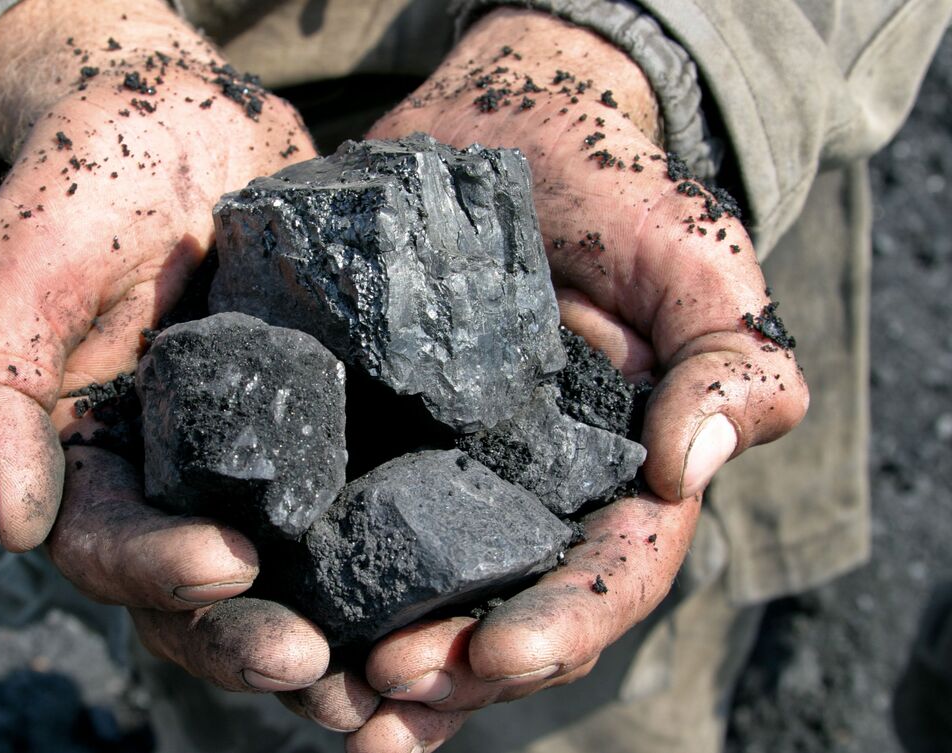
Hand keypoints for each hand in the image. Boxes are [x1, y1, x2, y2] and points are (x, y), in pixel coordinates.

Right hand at [0, 0, 327, 693]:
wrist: (180, 119)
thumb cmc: (84, 184)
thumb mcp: (18, 269)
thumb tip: (7, 521)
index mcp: (93, 466)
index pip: (113, 550)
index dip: (162, 572)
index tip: (229, 566)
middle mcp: (178, 483)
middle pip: (207, 594)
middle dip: (254, 639)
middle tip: (320, 671)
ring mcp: (261, 460)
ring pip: (291, 576)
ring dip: (335, 637)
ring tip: (391, 676)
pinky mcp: (333, 426)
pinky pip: (361, 501)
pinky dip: (394, 556)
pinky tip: (442, 592)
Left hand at [282, 9, 809, 749]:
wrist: (507, 131)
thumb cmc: (617, 201)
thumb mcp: (698, 264)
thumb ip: (728, 360)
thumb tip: (690, 466)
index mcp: (605, 489)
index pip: (597, 581)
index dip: (555, 627)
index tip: (497, 654)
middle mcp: (512, 504)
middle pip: (487, 618)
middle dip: (442, 674)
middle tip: (381, 693)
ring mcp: (423, 474)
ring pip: (396, 596)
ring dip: (353, 659)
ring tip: (312, 695)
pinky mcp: (343, 433)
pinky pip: (311, 517)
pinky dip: (282, 572)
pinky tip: (237, 603)